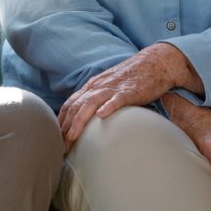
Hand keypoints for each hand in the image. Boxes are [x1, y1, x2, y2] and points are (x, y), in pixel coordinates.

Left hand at [58, 43, 201, 150]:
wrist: (155, 63)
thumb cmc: (133, 78)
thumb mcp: (110, 86)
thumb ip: (97, 99)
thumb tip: (87, 120)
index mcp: (93, 85)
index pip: (70, 104)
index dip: (61, 121)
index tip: (55, 139)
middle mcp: (99, 86)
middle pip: (76, 106)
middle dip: (66, 127)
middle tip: (60, 147)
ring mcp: (114, 87)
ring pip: (91, 102)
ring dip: (80, 120)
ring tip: (72, 137)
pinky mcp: (130, 91)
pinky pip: (117, 99)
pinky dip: (108, 106)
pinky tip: (102, 115)